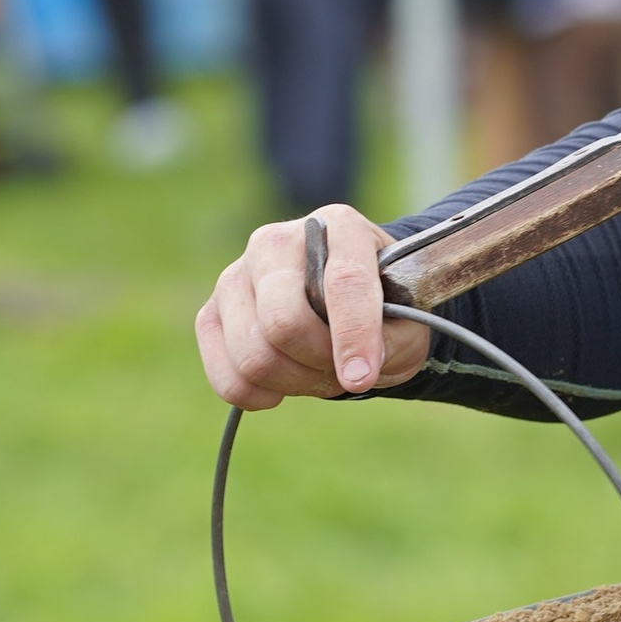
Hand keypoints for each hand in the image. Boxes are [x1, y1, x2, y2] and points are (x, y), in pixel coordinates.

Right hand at [195, 205, 427, 408]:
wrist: (346, 305)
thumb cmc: (384, 309)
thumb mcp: (409, 320)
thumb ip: (391, 340)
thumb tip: (352, 370)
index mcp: (337, 227)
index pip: (343, 281)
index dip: (354, 335)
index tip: (362, 377)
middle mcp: (275, 241)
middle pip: (283, 321)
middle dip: (320, 362)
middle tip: (345, 371)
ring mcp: (236, 275)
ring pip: (253, 354)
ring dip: (294, 382)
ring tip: (319, 373)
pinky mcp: (212, 314)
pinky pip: (226, 374)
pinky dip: (257, 394)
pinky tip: (282, 388)